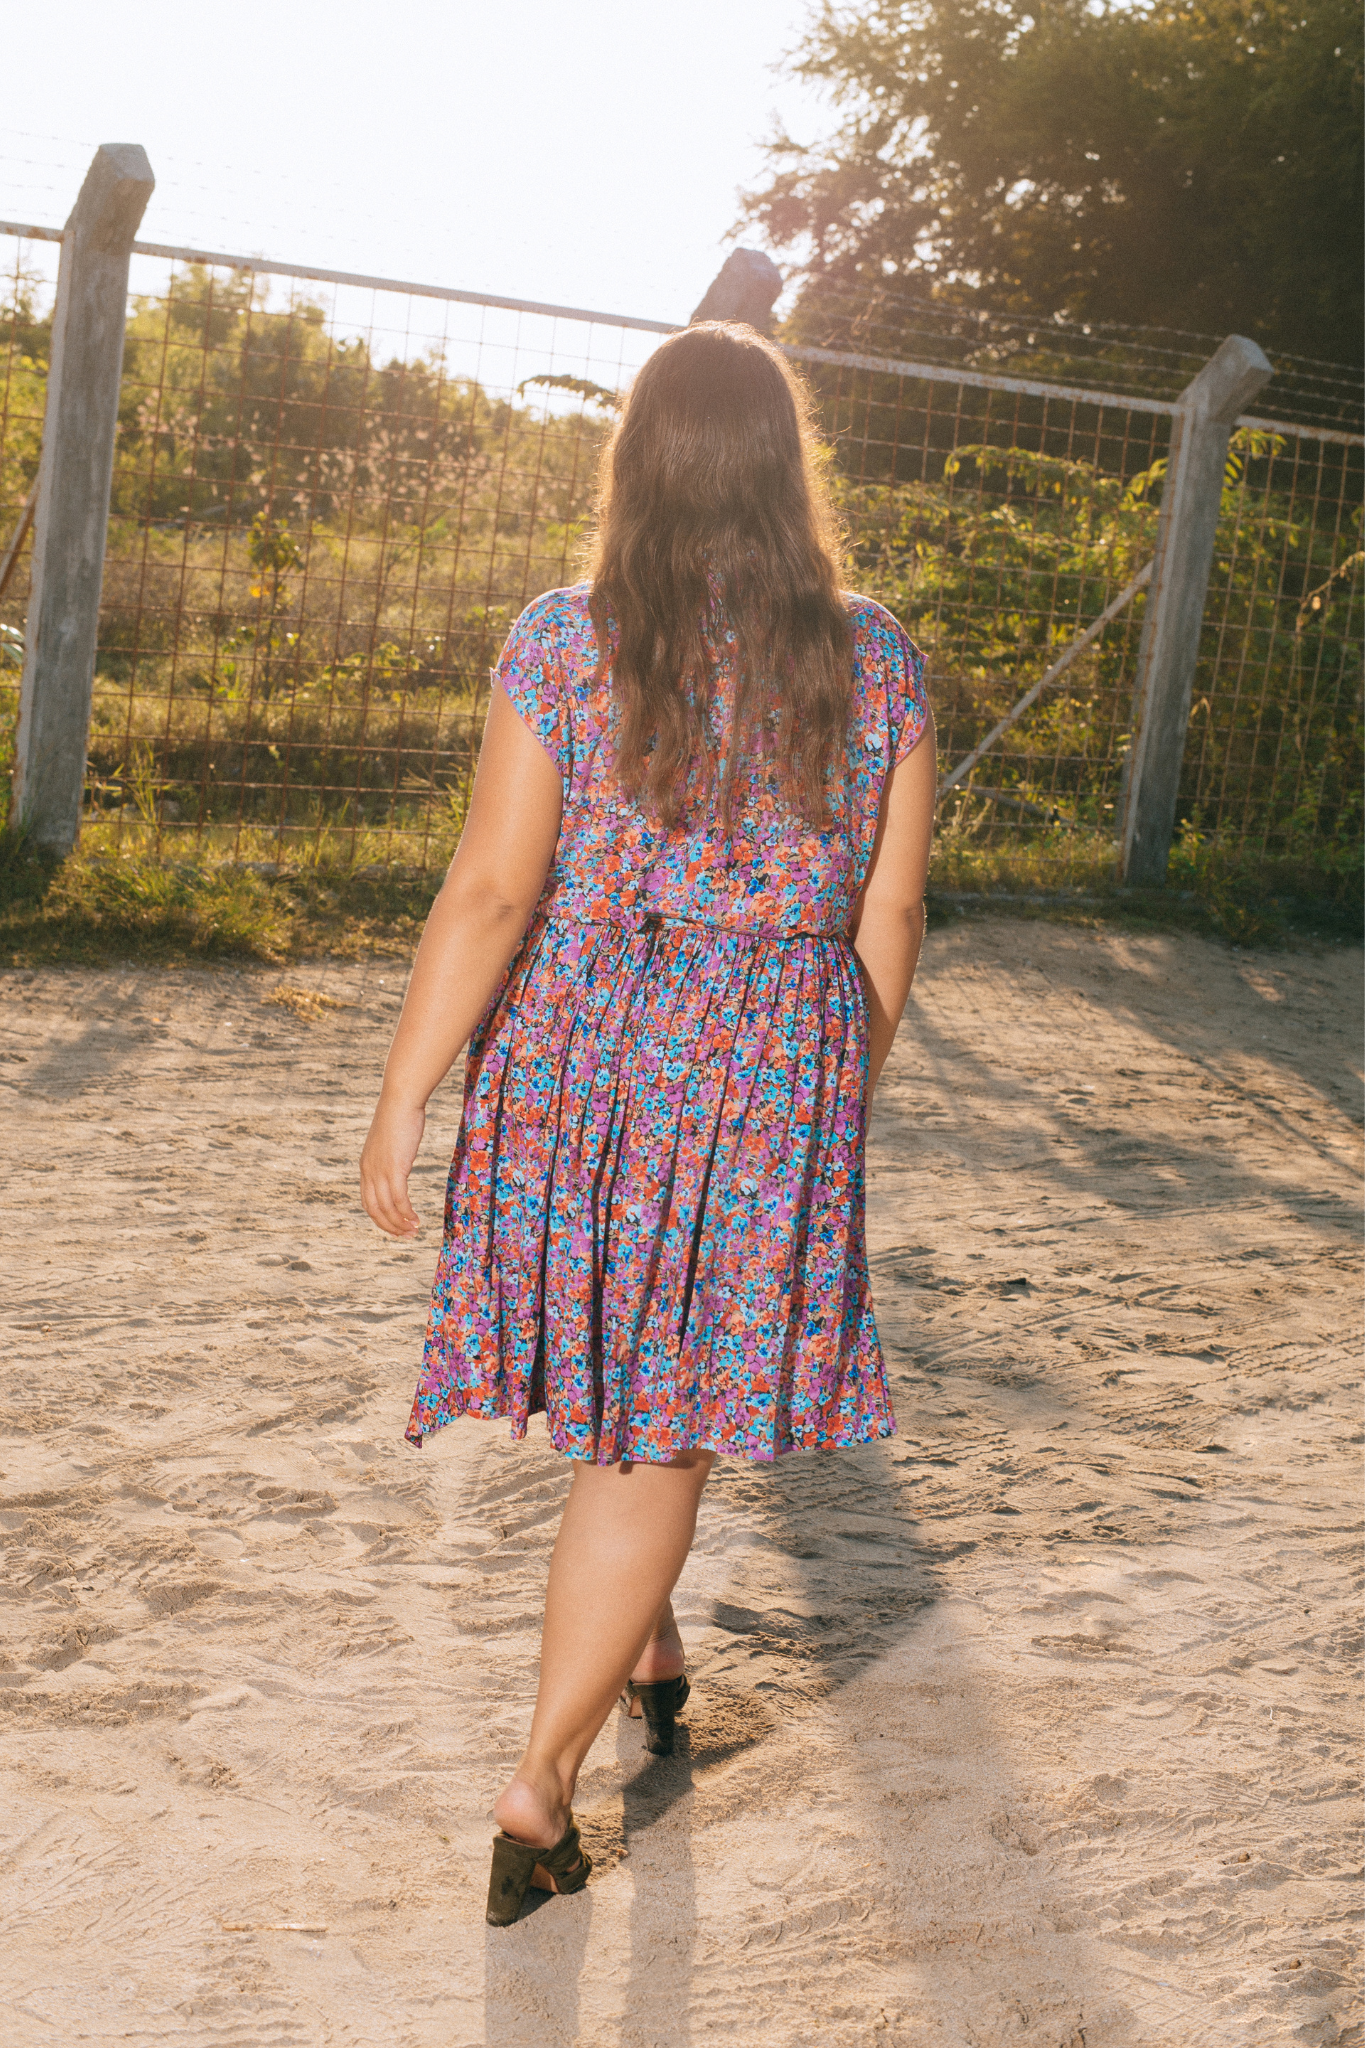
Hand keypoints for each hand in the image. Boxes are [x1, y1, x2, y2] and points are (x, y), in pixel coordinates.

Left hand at [360, 1095, 426, 1238]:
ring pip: (386, 1208)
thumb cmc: (400, 1115)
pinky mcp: (394, 1169)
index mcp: (366, 1166)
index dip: (381, 1218)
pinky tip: (416, 1219)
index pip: (368, 1201)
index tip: (396, 1226)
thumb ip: (392, 1154)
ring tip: (413, 1231)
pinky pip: (399, 1199)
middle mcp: (368, 1171)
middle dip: (389, 1226)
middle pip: (374, 1210)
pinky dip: (406, 1213)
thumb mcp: (391, 1140)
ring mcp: (380, 1171)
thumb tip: (401, 1159)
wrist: (400, 1100)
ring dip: (399, 1223)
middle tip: (406, 1235)